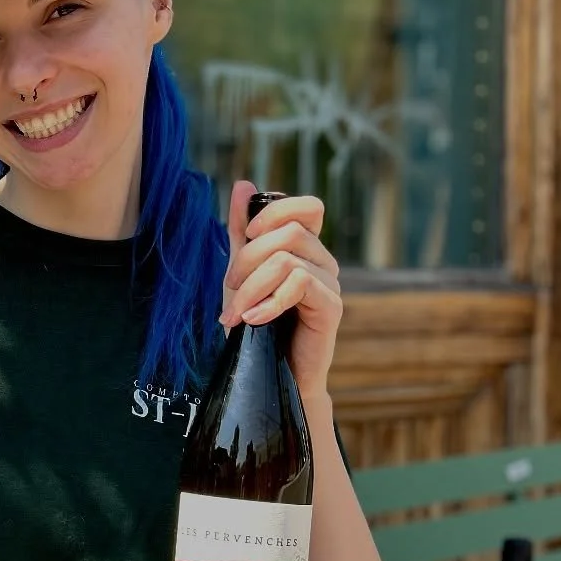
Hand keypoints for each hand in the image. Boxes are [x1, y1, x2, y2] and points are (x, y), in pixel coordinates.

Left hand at [220, 180, 341, 404]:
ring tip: (236, 313)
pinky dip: (269, 302)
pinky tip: (253, 321)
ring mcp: (331, 283)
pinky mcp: (331, 307)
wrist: (270, 375)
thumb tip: (243, 185)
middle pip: (288, 232)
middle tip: (229, 289)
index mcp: (308, 248)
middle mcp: (325, 261)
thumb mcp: (241, 273)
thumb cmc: (257, 326)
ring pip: (288, 259)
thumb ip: (242, 232)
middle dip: (248, 258)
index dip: (274, 213)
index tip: (247, 238)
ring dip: (252, 286)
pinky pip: (300, 284)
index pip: (308, 206)